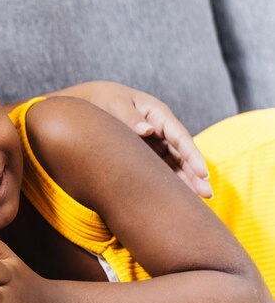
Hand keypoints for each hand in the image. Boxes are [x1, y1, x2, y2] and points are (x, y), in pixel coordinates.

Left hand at [46, 81, 212, 197]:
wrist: (94, 102)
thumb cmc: (107, 101)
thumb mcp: (117, 105)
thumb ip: (130, 117)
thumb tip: (147, 130)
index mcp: (159, 115)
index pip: (180, 137)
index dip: (192, 155)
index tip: (202, 173)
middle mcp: (162, 130)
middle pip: (183, 154)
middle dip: (196, 174)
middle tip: (207, 194)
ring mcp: (156, 143)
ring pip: (175, 164)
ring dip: (187, 181)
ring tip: (201, 201)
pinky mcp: (148, 154)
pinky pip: (162, 169)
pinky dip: (171, 182)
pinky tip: (178, 197)